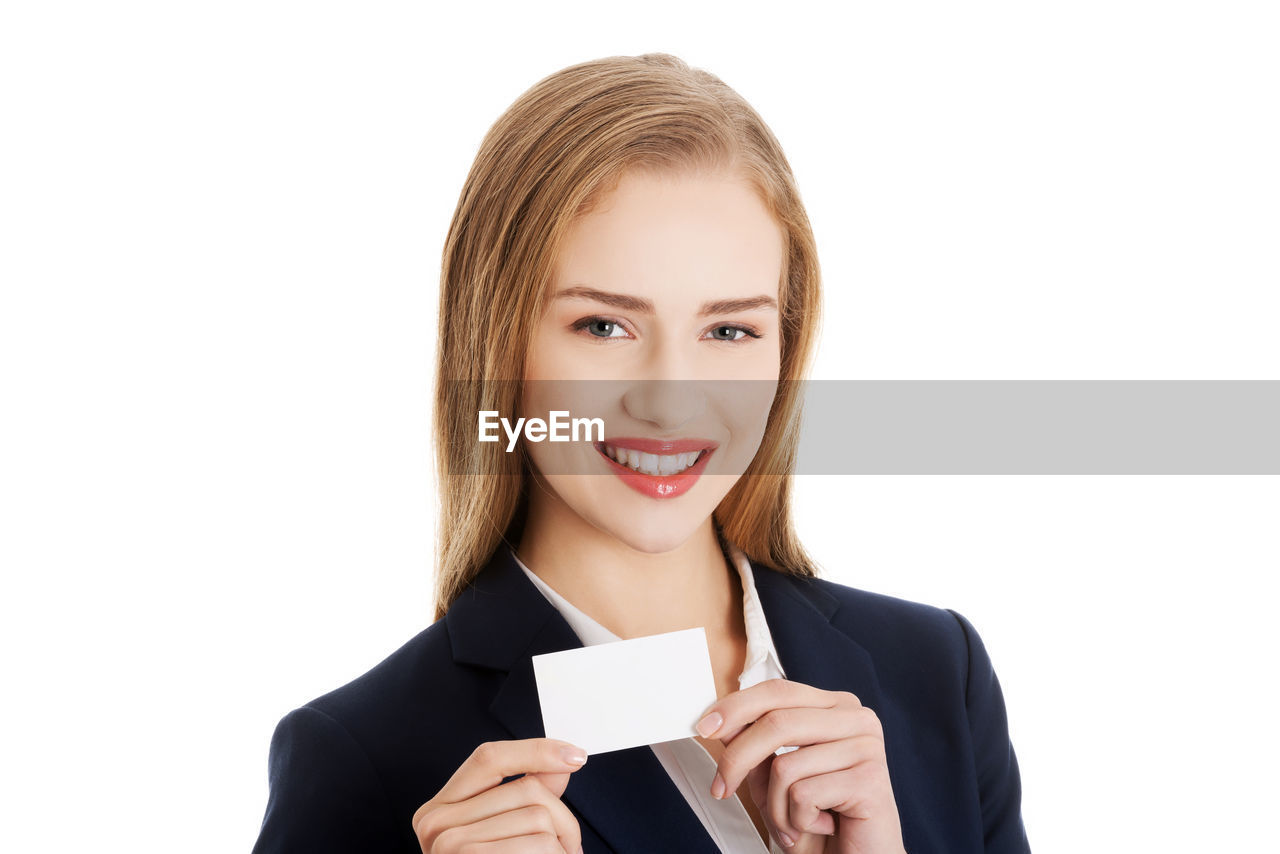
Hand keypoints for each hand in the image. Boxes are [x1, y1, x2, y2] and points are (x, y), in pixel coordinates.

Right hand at [412, 737, 588, 853]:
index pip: (489, 757)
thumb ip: (525, 798)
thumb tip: (559, 764)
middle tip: (569, 849)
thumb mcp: (503, 837)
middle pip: (527, 789)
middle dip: (563, 819)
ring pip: (540, 817)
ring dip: (564, 845)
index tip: (576, 754)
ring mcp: (449, 847)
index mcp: (440, 810)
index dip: (535, 750)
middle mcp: (435, 824)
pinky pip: (540, 845)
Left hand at [696, 679, 905, 853]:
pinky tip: (821, 826)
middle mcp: (856, 718)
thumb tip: (720, 721)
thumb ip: (753, 745)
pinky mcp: (870, 779)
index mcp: (834, 707)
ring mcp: (866, 746)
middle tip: (721, 788)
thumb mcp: (774, 779)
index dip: (736, 707)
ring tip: (793, 823)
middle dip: (737, 759)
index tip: (705, 727)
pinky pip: (804, 794)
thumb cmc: (819, 820)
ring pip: (785, 764)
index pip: (778, 692)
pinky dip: (798, 820)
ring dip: (776, 806)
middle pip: (777, 721)